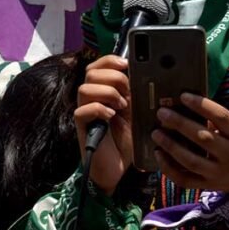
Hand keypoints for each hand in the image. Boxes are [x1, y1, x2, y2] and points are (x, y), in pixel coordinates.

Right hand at [73, 55, 132, 195]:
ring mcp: (85, 112)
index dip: (110, 60)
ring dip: (107, 93)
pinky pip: (82, 110)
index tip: (127, 64)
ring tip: (121, 106)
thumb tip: (146, 75)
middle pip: (91, 72)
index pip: (98, 66)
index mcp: (104, 91)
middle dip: (113, 78)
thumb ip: (136, 94)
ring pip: (84, 88)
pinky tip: (111, 117)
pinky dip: (99, 109)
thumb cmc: (127, 141)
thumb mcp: (137, 113)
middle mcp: (92, 99)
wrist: (118, 169)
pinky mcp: (82, 127)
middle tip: (127, 92)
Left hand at [152, 92, 228, 192]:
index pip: (222, 117)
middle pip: (204, 138)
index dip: (202, 106)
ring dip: (171, 146)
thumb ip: (216, 119)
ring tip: (156, 133)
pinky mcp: (206, 186)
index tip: (183, 96)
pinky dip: (169, 168)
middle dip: (180, 124)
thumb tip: (183, 103)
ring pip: (191, 161)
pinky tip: (158, 154)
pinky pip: (184, 179)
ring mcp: (218, 173)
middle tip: (162, 113)